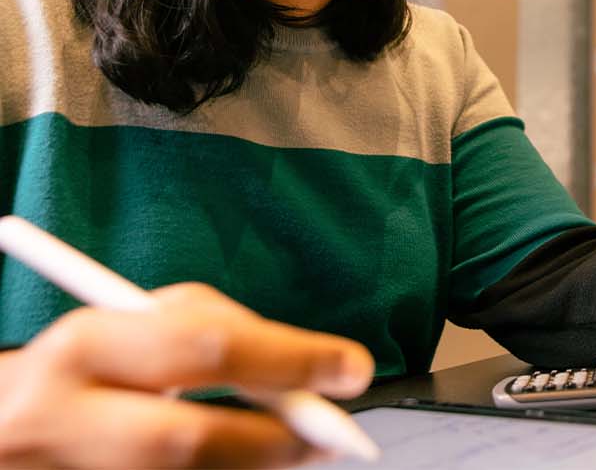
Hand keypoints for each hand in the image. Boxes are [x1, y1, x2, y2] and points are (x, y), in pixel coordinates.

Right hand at [0, 283, 373, 468]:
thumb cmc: (86, 363)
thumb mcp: (132, 321)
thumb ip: (215, 331)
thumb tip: (304, 367)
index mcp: (86, 348)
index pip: (206, 349)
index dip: (290, 358)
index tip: (352, 367)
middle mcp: (62, 421)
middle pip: (190, 441)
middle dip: (278, 442)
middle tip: (333, 437)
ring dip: (255, 468)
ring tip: (286, 449)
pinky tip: (238, 468)